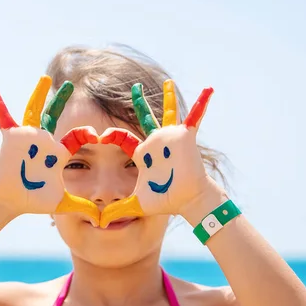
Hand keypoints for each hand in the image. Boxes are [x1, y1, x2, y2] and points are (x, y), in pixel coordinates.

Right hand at [0, 76, 99, 223]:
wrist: (11, 199)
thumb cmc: (34, 198)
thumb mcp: (61, 202)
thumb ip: (82, 207)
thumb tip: (101, 220)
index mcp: (60, 151)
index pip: (77, 137)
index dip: (88, 134)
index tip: (101, 136)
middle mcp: (45, 139)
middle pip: (55, 115)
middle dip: (62, 100)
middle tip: (71, 86)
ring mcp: (29, 137)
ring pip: (35, 111)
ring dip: (39, 95)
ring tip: (46, 79)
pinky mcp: (12, 137)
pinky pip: (4, 117)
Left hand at [99, 80, 218, 227]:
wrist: (187, 200)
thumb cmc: (165, 200)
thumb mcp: (137, 204)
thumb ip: (118, 210)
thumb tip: (101, 223)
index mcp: (142, 153)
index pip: (122, 138)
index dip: (110, 135)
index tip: (97, 136)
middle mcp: (155, 142)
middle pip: (144, 117)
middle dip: (138, 101)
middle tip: (134, 87)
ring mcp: (170, 138)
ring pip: (167, 112)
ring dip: (168, 97)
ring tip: (168, 82)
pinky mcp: (184, 137)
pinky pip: (194, 117)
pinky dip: (201, 104)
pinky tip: (208, 89)